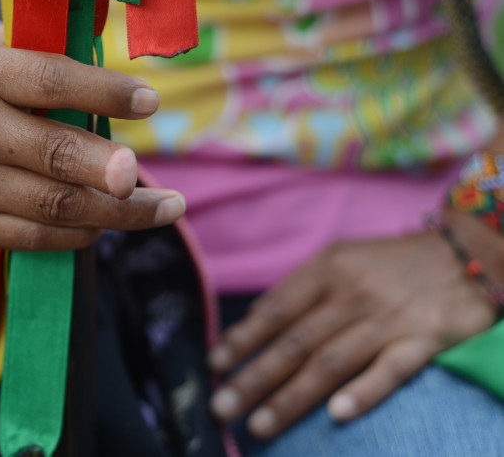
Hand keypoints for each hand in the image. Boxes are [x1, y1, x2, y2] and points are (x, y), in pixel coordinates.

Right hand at [0, 26, 184, 250]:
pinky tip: (110, 224)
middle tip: (145, 175)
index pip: (48, 81)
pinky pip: (32, 238)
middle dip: (106, 170)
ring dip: (116, 214)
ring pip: (51, 206)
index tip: (148, 102)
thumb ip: (45, 51)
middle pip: (51, 155)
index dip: (102, 92)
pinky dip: (78, 235)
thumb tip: (117, 60)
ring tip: (164, 208)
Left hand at [208, 219, 499, 439]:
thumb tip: (254, 320)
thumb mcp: (338, 259)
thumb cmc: (386, 263)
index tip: (215, 365)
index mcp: (326, 270)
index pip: (275, 309)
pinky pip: (392, 369)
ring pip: (332, 362)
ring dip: (292, 397)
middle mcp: (352, 295)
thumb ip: (299, 289)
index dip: (243, 339)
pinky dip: (365, 391)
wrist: (462, 252)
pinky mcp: (424, 339)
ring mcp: (388, 319)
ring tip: (260, 425)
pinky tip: (338, 415)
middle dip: (254, 378)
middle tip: (222, 408)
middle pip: (295, 343)